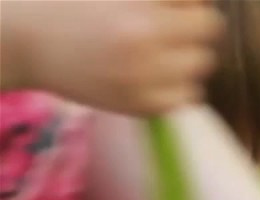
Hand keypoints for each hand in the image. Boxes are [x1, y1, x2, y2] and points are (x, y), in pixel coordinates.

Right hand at [0, 0, 223, 114]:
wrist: (28, 43)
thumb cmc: (73, 6)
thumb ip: (164, 1)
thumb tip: (199, 7)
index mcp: (141, 7)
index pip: (202, 8)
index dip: (189, 6)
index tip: (172, 9)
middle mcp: (145, 42)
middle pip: (209, 33)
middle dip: (191, 29)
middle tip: (164, 30)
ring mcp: (145, 78)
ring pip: (201, 67)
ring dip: (186, 58)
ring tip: (154, 53)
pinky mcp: (141, 106)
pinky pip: (186, 97)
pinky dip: (176, 86)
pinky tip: (150, 75)